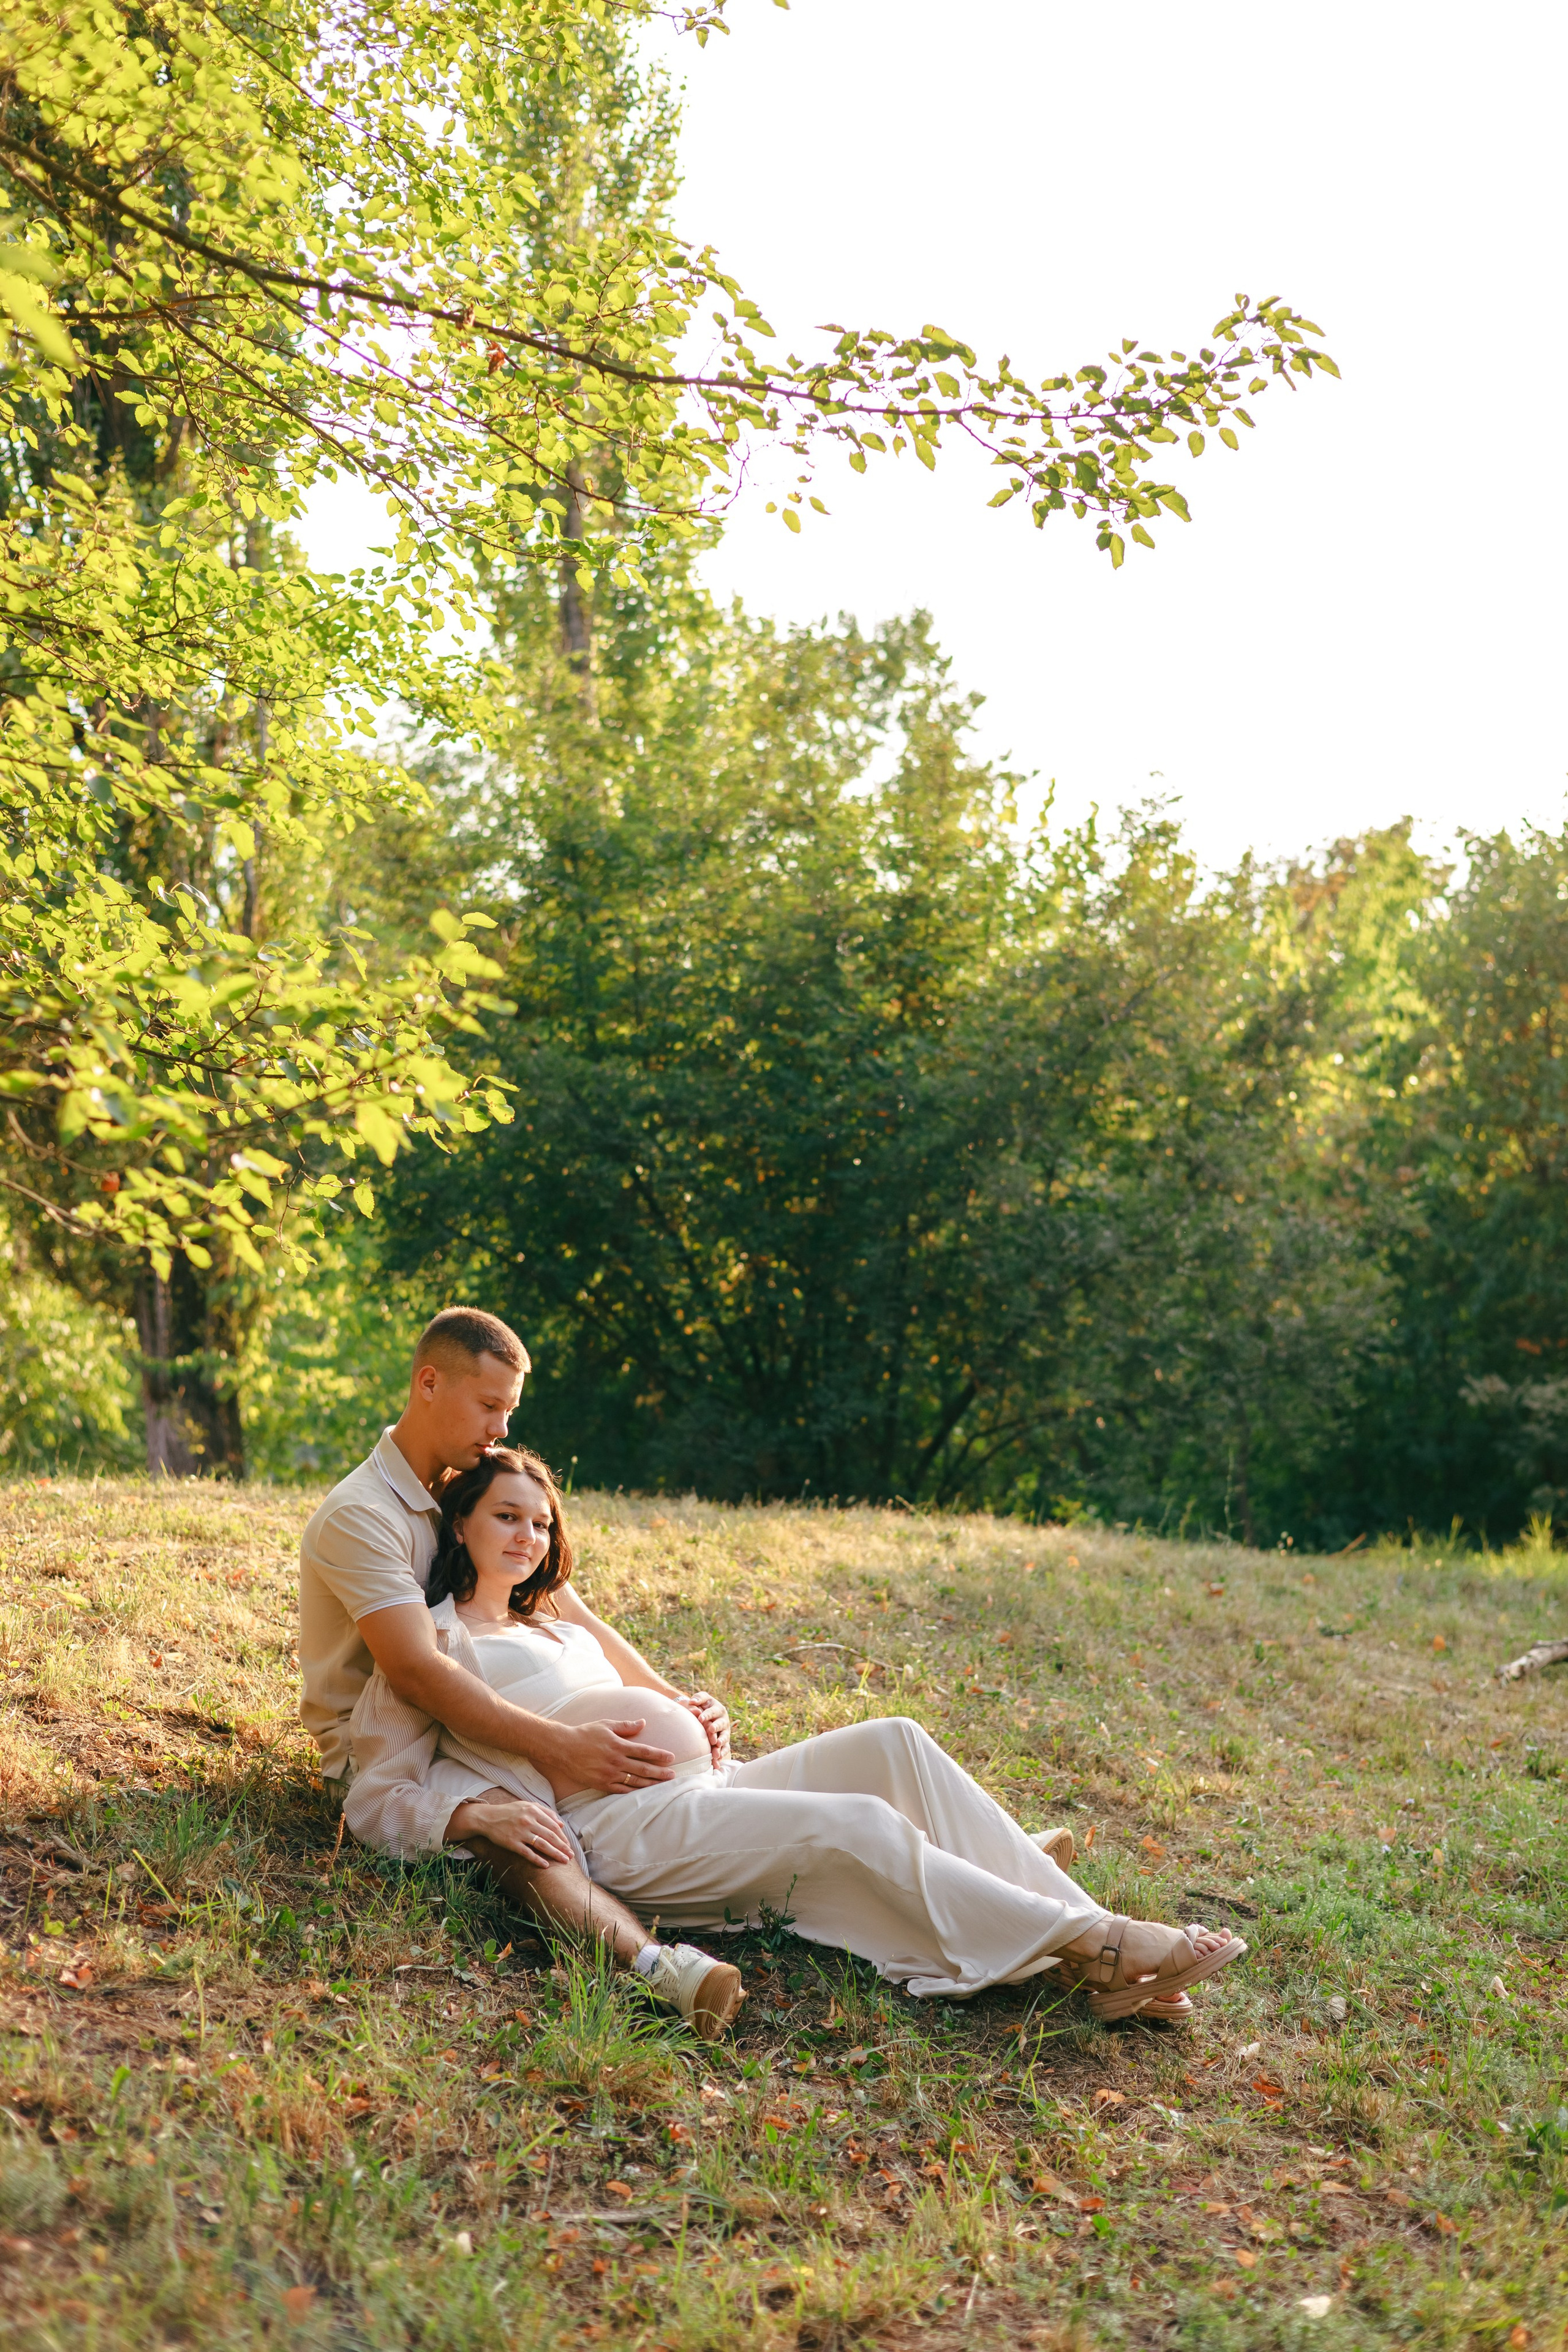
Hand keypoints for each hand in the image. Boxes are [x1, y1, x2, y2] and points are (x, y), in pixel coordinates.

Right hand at [444, 1793, 574, 1865]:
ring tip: (564, 1861)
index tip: (568, 1846)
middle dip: (562, 1847)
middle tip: (571, 1856)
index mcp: (533, 1811)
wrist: (487, 1818)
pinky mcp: (511, 1843)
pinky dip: (537, 1859)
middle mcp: (528, 1821)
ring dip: (555, 1854)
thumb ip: (545, 1812)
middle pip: (550, 1836)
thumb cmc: (509, 1812)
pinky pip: (527, 1853)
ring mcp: (520, 1832)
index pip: (553, 1826)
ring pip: (542, 1844)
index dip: (562, 1837)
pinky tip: (545, 1865)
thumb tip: (561, 1824)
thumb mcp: (527, 1805)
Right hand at [551, 1717, 676, 1791]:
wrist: (563, 1748)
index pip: (644, 1751)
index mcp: (618, 1745)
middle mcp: (615, 1761)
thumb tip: (643, 1723)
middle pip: (643, 1768)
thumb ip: (625, 1726)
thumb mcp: (606, 1725)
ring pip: (634, 1781)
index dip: (659, 1755)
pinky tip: (642, 1792)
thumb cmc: (585, 1734)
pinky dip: (633, 1791)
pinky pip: (621, 1790)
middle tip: (673, 1775)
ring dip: (650, 1783)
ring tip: (663, 1784)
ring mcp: (608, 1774)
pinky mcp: (601, 1784)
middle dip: (660, 1772)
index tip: (671, 1757)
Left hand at [683, 1691, 730, 1764]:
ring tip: (717, 1744)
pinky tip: (718, 1757)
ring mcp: (725, 1731)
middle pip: (720, 1723)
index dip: (707, 1714)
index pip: (713, 1711)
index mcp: (718, 1709)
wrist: (707, 1715)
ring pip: (724, 1736)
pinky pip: (726, 1747)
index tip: (701, 1718)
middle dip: (716, 1726)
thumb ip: (698, 1698)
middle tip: (711, 1729)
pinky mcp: (725, 1741)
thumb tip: (692, 1701)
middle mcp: (723, 1720)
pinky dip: (723, 1752)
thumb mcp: (702, 1699)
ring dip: (721, 1740)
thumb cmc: (703, 1706)